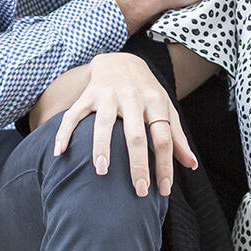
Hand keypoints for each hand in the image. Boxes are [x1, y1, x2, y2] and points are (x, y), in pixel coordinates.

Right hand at [52, 52, 196, 195]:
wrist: (121, 59)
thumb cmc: (146, 91)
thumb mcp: (165, 107)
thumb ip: (177, 136)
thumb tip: (190, 165)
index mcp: (155, 102)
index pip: (163, 137)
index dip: (165, 165)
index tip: (164, 190)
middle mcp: (132, 97)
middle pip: (136, 135)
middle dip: (138, 164)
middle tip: (139, 190)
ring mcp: (108, 95)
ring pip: (103, 123)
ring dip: (102, 147)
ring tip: (102, 171)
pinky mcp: (88, 94)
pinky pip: (73, 114)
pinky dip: (64, 132)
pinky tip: (60, 152)